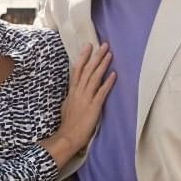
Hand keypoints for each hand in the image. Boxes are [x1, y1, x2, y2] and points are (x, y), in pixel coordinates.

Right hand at [42, 44, 115, 167]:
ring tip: (109, 54)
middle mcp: (78, 92)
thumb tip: (75, 88)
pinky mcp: (94, 107)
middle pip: (87, 70)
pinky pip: (101, 92)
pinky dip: (108, 83)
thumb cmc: (68, 123)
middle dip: (95, 56)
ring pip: (94, 78)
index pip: (77, 70)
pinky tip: (114, 75)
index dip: (83, 57)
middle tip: (102, 44)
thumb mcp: (67, 105)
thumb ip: (73, 95)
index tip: (88, 46)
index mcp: (72, 91)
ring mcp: (86, 98)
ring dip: (102, 65)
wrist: (68, 136)